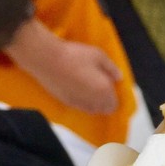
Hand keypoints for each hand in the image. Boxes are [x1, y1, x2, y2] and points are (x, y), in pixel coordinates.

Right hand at [4, 18, 119, 114]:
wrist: (46, 59)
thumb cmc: (74, 55)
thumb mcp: (98, 55)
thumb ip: (112, 68)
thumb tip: (118, 77)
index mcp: (104, 90)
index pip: (115, 104)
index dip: (114, 98)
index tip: (112, 88)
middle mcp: (93, 101)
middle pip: (105, 110)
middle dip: (106, 102)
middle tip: (103, 89)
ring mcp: (79, 103)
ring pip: (92, 110)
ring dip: (95, 104)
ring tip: (92, 91)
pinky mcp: (66, 102)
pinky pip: (80, 107)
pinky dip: (83, 102)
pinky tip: (80, 92)